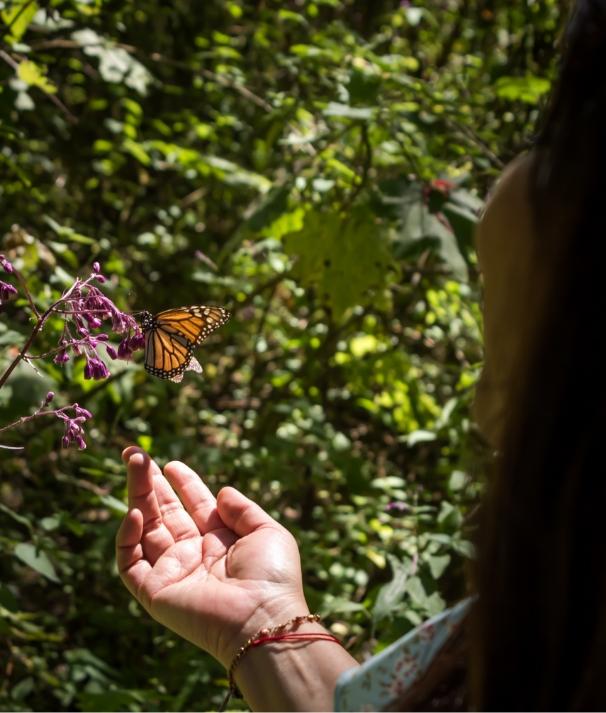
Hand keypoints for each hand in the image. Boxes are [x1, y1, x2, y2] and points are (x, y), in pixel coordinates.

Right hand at [115, 447, 309, 666]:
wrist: (263, 619)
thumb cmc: (272, 577)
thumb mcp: (267, 532)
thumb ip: (242, 509)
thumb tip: (221, 491)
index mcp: (220, 540)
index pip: (194, 506)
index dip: (182, 484)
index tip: (171, 463)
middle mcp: (194, 554)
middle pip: (164, 513)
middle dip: (149, 483)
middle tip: (134, 453)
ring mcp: (173, 572)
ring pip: (145, 529)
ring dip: (137, 496)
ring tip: (133, 464)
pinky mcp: (155, 592)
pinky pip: (131, 562)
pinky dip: (127, 538)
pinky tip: (135, 512)